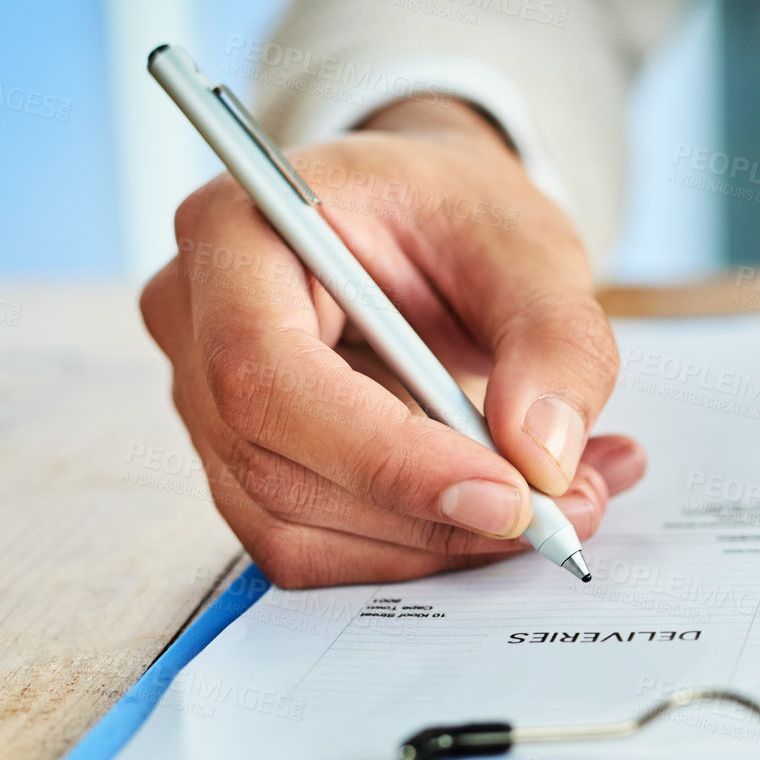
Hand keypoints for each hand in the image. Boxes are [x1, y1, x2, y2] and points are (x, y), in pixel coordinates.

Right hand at [140, 96, 644, 587]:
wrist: (430, 225)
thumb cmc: (458, 213)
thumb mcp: (531, 246)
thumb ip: (554, 340)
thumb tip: (544, 457)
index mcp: (235, 229)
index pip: (266, 373)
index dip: (383, 456)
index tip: (505, 496)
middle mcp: (194, 321)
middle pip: (278, 468)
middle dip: (432, 513)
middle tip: (565, 512)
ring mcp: (206, 402)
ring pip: (298, 527)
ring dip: (438, 542)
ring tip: (563, 504)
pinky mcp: (247, 463)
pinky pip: (318, 544)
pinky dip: (422, 547)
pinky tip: (507, 506)